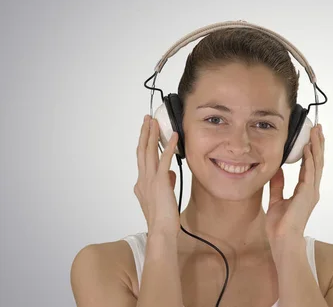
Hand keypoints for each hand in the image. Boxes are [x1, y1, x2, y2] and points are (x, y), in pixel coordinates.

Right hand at [133, 115, 179, 236]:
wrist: (161, 230)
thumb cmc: (162, 218)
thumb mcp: (163, 197)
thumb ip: (165, 183)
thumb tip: (170, 174)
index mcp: (141, 184)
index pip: (142, 159)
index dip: (144, 143)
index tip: (147, 131)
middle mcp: (143, 179)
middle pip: (142, 151)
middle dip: (145, 133)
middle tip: (147, 119)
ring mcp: (150, 180)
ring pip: (150, 152)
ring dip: (152, 135)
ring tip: (154, 122)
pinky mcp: (161, 182)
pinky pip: (165, 160)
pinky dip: (169, 147)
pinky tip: (174, 136)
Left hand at [266, 124, 324, 241]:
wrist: (283, 240)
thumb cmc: (280, 226)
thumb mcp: (276, 200)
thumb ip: (278, 185)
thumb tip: (276, 170)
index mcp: (305, 191)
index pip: (310, 166)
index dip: (312, 150)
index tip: (312, 137)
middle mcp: (311, 189)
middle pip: (317, 162)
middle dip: (318, 144)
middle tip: (318, 128)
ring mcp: (311, 192)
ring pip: (316, 164)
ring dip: (316, 147)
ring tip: (316, 132)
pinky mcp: (307, 195)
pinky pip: (310, 173)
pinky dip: (310, 160)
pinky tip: (308, 148)